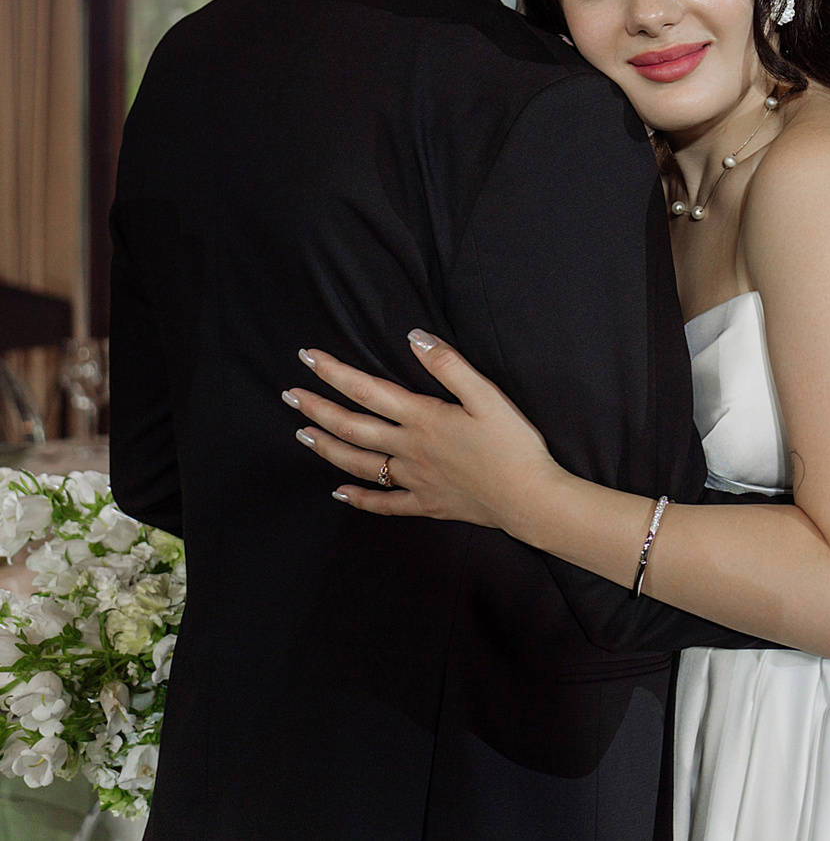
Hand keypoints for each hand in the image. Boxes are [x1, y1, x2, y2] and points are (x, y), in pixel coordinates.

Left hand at [286, 330, 560, 531]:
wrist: (529, 498)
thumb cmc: (514, 445)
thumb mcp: (488, 396)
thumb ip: (450, 366)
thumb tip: (415, 337)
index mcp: (423, 419)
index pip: (367, 390)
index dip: (335, 373)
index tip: (308, 358)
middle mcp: (410, 449)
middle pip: (353, 427)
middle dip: (318, 409)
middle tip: (289, 396)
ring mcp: (416, 480)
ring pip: (360, 464)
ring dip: (328, 449)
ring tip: (303, 435)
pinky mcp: (428, 503)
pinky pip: (386, 503)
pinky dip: (360, 499)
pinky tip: (340, 494)